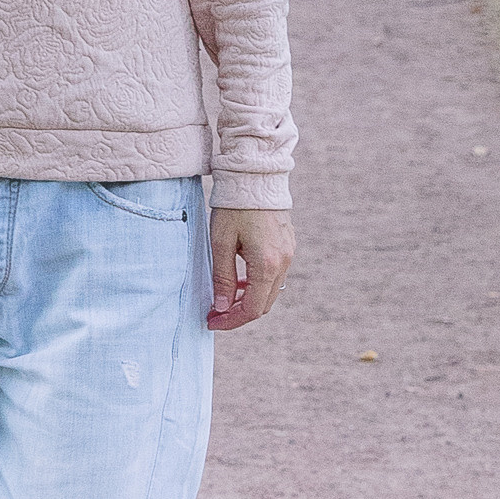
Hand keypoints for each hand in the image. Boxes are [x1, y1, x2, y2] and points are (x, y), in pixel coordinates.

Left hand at [208, 203, 293, 331]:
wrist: (256, 176)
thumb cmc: (234, 207)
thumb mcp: (221, 243)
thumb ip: (223, 277)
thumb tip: (222, 306)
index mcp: (266, 264)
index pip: (252, 308)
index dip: (231, 321)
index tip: (211, 321)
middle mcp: (283, 262)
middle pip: (264, 304)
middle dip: (238, 313)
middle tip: (214, 312)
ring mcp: (288, 254)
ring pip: (270, 291)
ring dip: (248, 299)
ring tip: (224, 297)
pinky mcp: (287, 246)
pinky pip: (274, 276)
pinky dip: (257, 285)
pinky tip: (240, 280)